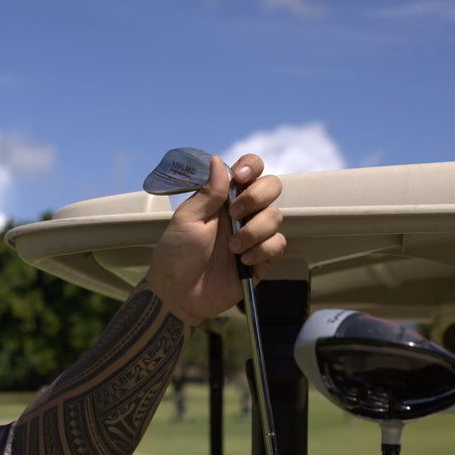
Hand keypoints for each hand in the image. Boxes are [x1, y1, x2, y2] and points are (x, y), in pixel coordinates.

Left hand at [145, 153, 285, 326]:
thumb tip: (217, 159)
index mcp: (222, 198)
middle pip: (272, 186)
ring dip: (254, 231)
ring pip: (276, 216)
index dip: (251, 167)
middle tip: (233, 215)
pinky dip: (261, 251)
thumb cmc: (176, 256)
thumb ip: (208, 192)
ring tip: (232, 248)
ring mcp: (253, 234)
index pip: (249, 169)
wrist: (179, 294)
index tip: (240, 178)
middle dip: (256, 197)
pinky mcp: (262, 258)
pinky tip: (242, 261)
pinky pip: (278, 244)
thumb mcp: (186, 220)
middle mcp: (242, 212)